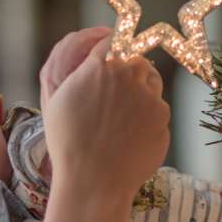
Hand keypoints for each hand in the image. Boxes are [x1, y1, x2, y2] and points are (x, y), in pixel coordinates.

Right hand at [37, 35, 169, 221]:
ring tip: (122, 118)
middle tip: (116, 95)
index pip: (115, 39)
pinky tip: (129, 137)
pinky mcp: (163, 117)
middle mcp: (128, 74)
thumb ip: (77, 69)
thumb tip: (99, 55)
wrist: (92, 183)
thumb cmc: (68, 143)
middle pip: (137, 58)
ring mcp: (149, 95)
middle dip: (129, 72)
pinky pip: (157, 109)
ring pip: (151, 81)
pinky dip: (146, 119)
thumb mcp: (57, 100)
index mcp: (100, 65)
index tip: (114, 57)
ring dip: (141, 91)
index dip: (114, 49)